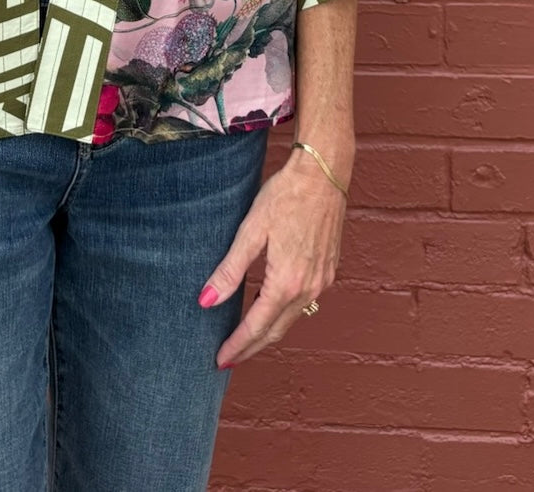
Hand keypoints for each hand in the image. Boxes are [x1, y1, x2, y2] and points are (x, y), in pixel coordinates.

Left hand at [199, 145, 347, 367]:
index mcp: (287, 282)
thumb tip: (205, 301)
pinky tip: (270, 308)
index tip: (219, 360)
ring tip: (245, 338)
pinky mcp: (328, 270)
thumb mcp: (251, 230)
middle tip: (228, 357)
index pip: (257, 326)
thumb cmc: (285, 196)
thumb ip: (229, 269)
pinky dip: (284, 314)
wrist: (323, 173)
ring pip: (292, 319)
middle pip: (276, 330)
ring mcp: (322, 281)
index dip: (237, 345)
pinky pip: (304, 303)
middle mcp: (309, 288)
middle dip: (252, 346)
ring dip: (268, 332)